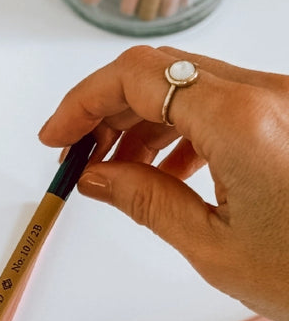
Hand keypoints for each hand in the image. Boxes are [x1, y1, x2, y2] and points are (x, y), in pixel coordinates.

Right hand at [38, 45, 288, 320]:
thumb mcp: (213, 246)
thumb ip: (147, 201)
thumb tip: (98, 177)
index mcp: (241, 122)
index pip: (139, 79)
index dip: (84, 102)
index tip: (55, 137)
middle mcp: (268, 95)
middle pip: (163, 74)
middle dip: (108, 110)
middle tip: (77, 155)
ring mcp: (286, 101)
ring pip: (192, 85)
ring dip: (143, 120)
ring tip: (117, 171)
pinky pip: (225, 102)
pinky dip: (184, 127)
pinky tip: (168, 170)